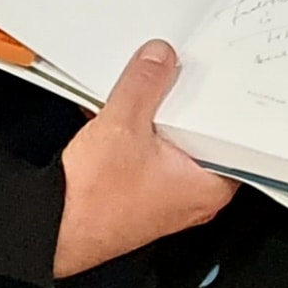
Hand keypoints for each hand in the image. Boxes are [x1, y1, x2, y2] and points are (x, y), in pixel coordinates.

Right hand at [54, 42, 237, 277]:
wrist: (51, 230)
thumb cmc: (92, 202)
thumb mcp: (121, 125)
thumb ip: (144, 84)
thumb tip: (160, 58)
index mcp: (209, 184)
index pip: (236, 132)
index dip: (228, 98)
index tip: (222, 71)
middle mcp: (195, 194)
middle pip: (205, 131)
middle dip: (192, 100)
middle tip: (183, 69)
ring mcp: (169, 193)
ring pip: (178, 139)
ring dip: (163, 114)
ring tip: (152, 86)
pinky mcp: (145, 190)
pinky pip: (156, 150)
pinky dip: (145, 130)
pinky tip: (127, 109)